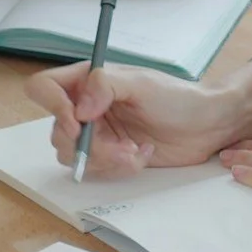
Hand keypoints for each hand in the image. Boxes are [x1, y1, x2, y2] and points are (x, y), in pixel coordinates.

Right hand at [23, 61, 238, 177]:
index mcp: (88, 81)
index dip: (52, 108)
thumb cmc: (178, 98)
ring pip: (74, 156)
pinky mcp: (110, 156)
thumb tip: (79, 109)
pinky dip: (118, 168)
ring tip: (135, 151)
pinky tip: (142, 154)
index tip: (78, 125)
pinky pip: (96, 170)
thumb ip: (106, 87)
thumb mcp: (142, 84)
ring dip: (105, 160)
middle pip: (58, 131)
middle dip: (88, 146)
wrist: (207, 126)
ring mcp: (97, 134)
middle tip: (120, 146)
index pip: (44, 88)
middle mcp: (86, 107)